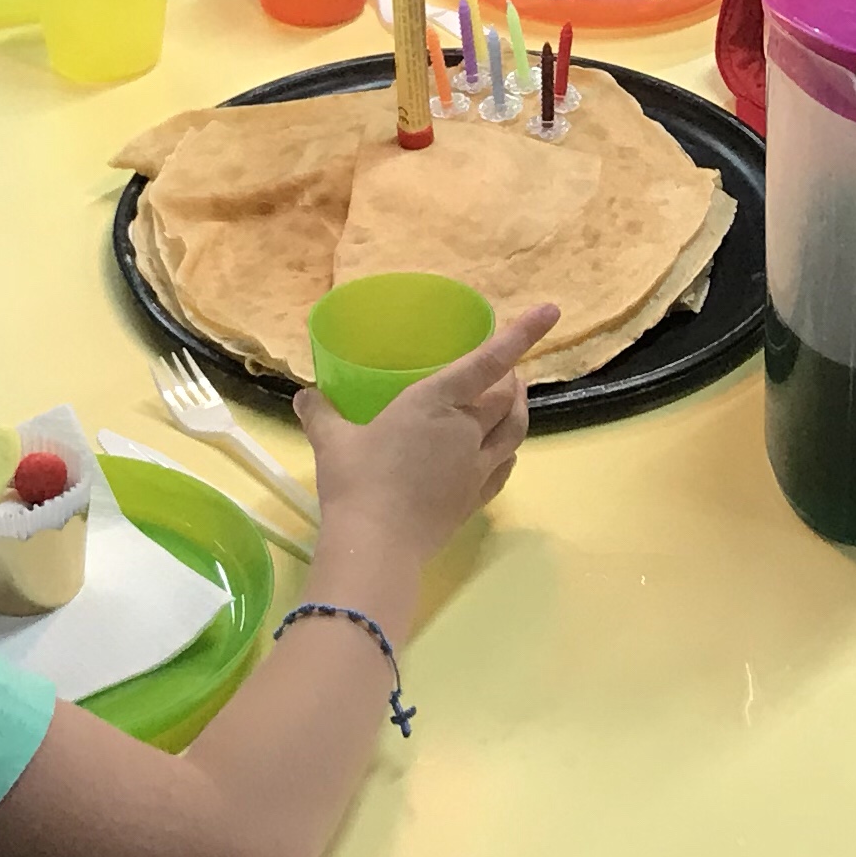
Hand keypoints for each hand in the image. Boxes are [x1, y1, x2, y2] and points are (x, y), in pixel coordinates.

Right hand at [299, 303, 558, 602]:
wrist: (377, 546)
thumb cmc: (356, 482)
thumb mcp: (331, 442)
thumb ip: (321, 414)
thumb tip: (304, 395)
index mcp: (434, 402)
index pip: (487, 362)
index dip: (521, 334)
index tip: (551, 310)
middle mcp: (465, 429)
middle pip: (506, 396)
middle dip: (513, 376)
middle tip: (506, 367)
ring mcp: (476, 466)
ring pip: (515, 430)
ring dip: (519, 409)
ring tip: (515, 398)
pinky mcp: (476, 498)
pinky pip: (505, 466)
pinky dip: (509, 450)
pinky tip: (505, 451)